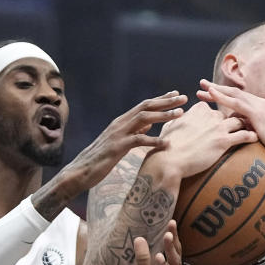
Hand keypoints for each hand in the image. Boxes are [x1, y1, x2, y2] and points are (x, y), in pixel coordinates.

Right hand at [56, 91, 187, 194]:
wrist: (81, 171)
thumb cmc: (101, 159)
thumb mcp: (120, 142)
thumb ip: (134, 132)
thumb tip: (148, 124)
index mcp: (121, 122)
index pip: (144, 105)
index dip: (161, 99)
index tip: (176, 94)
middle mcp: (120, 123)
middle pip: (146, 107)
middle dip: (166, 101)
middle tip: (184, 97)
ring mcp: (118, 134)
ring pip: (144, 118)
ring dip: (163, 115)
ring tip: (180, 114)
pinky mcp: (117, 147)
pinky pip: (138, 140)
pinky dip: (153, 140)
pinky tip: (166, 143)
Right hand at [146, 101, 257, 178]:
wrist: (169, 159)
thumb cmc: (167, 145)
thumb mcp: (171, 125)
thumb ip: (178, 119)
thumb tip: (176, 119)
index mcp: (198, 109)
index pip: (215, 107)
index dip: (220, 115)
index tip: (225, 120)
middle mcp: (210, 115)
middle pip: (229, 113)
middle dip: (237, 117)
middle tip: (246, 123)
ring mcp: (218, 127)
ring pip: (240, 120)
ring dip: (248, 124)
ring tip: (255, 129)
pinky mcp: (223, 141)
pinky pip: (244, 135)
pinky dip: (252, 136)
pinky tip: (256, 138)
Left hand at [197, 79, 264, 166]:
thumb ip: (255, 132)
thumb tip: (242, 134)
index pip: (243, 99)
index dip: (227, 96)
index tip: (213, 95)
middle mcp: (263, 104)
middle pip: (236, 93)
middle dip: (219, 89)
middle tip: (202, 85)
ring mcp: (261, 107)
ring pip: (235, 95)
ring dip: (217, 90)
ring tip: (202, 87)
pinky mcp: (259, 114)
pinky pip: (237, 103)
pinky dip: (223, 97)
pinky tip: (211, 94)